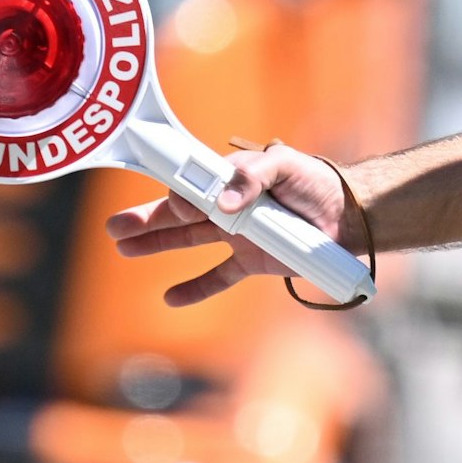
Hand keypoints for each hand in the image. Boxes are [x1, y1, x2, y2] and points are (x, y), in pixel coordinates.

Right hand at [105, 141, 358, 306]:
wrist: (349, 216)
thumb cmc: (316, 182)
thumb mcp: (286, 165)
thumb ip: (252, 176)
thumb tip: (220, 204)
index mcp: (233, 177)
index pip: (194, 183)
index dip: (176, 192)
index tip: (171, 202)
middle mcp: (229, 205)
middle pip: (180, 213)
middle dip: (146, 218)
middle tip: (112, 226)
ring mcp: (238, 235)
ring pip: (189, 241)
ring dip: (156, 245)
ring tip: (122, 249)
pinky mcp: (251, 262)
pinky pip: (217, 276)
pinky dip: (195, 288)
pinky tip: (169, 297)